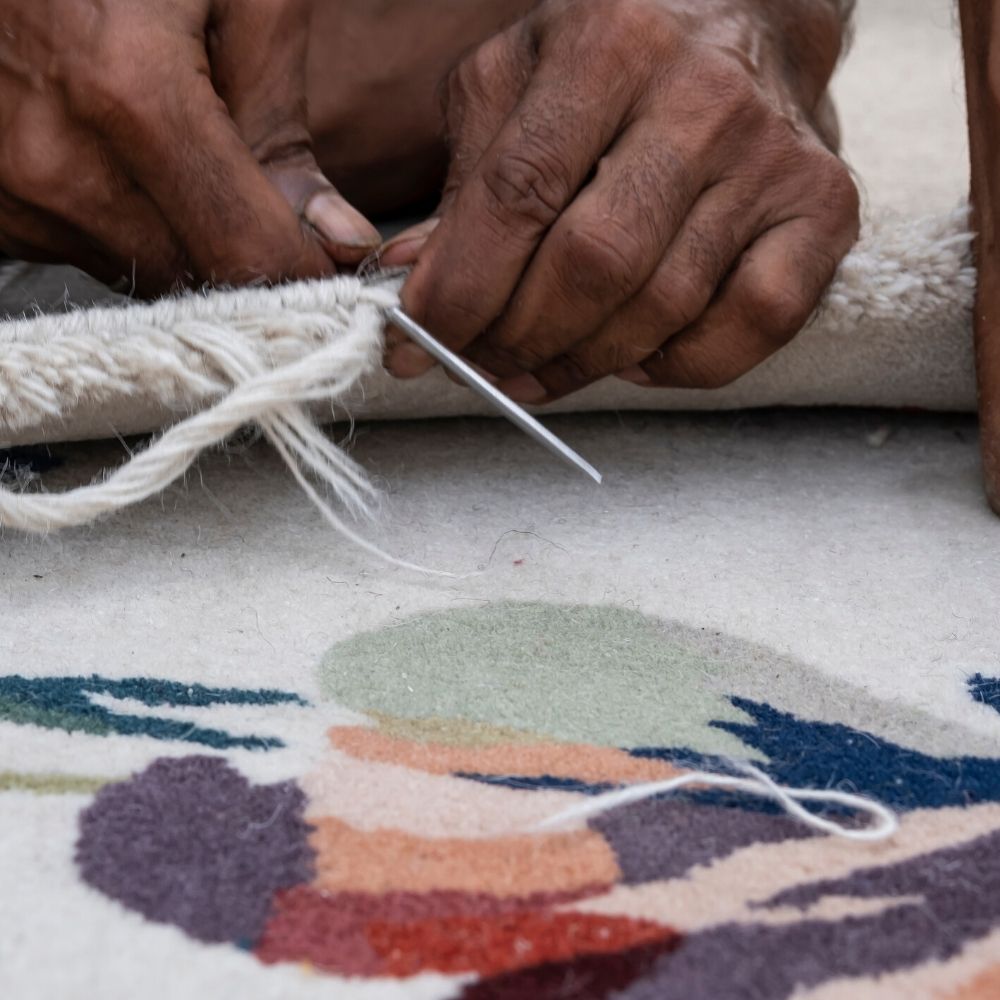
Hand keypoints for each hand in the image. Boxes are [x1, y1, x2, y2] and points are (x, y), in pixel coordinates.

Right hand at [0, 0, 379, 294]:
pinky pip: (94, 253)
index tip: (332, 256)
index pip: (249, 256)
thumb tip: (343, 241)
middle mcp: (59, 162)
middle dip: (246, 252)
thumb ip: (285, 124)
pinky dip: (129, 224)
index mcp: (131, 96)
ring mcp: (16, 188)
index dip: (307, 268)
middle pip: (201, 277)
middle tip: (257, 188)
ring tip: (180, 148)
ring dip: (186, 238)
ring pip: (148, 273)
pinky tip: (124, 155)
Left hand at [384, 0, 858, 400]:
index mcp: (609, 46)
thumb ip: (463, 181)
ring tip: (532, 368)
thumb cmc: (613, 63)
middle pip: (593, 265)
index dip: (459, 289)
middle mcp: (702, 99)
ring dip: (580, 363)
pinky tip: (634, 356)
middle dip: (516, 338)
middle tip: (477, 363)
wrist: (747, 23)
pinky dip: (678, 367)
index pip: (518, 195)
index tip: (419, 340)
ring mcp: (774, 159)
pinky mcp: (825, 212)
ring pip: (661, 310)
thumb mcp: (516, 84)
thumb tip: (411, 284)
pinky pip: (747, 329)